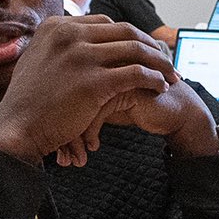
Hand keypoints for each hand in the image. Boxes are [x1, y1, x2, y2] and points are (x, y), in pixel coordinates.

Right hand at [0, 15, 172, 163]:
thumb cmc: (30, 101)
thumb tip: (79, 40)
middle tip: (168, 61)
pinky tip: (162, 88)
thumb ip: (60, 46)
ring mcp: (81, 56)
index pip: (106, 23)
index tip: (147, 49)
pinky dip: (154, 79)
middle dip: (152, 46)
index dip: (132, 36)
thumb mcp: (38, 60)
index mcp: (57, 26)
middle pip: (126, 31)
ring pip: (136, 50)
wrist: (17, 127)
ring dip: (160, 63)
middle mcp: (69, 35)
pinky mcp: (94, 81)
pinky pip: (136, 74)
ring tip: (173, 76)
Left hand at [64, 75, 218, 165]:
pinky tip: (93, 147)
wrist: (171, 110)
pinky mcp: (125, 85)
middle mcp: (93, 62)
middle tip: (61, 156)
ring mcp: (109, 71)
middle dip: (59, 132)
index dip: (49, 121)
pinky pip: (97, 110)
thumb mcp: (98, 104)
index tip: (52, 146)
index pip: (54, 92)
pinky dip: (91, 132)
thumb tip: (46, 123)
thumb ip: (76, 103)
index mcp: (82, 63)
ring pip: (77, 105)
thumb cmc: (133, 106)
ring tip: (74, 156)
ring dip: (74, 137)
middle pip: (62, 98)